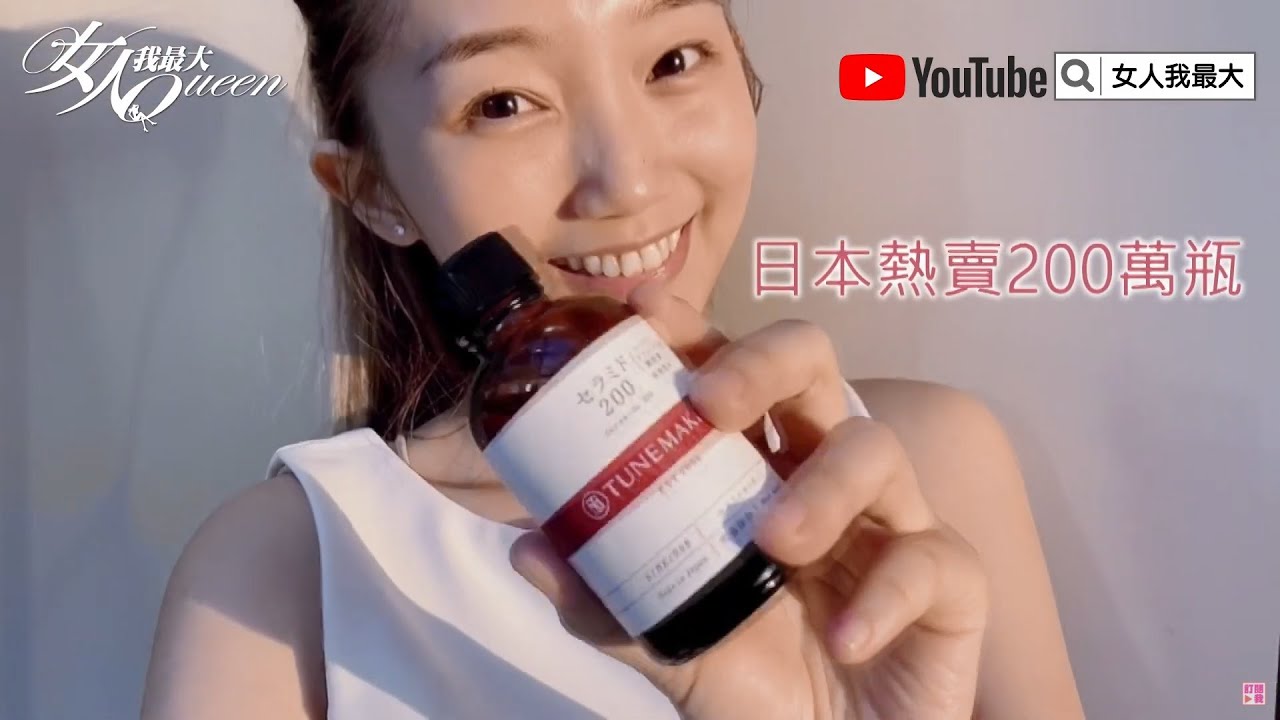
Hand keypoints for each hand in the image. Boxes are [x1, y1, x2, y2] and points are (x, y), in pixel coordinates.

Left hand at [509, 282, 988, 719]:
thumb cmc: (755, 687)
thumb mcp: (670, 644)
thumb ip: (607, 602)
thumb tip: (529, 547)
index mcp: (756, 472)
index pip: (731, 375)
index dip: (696, 332)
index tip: (646, 312)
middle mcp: (823, 476)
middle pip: (813, 369)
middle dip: (762, 363)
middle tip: (708, 404)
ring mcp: (891, 522)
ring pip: (877, 449)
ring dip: (823, 486)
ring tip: (777, 540)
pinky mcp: (950, 582)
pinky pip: (931, 561)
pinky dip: (885, 596)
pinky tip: (844, 638)